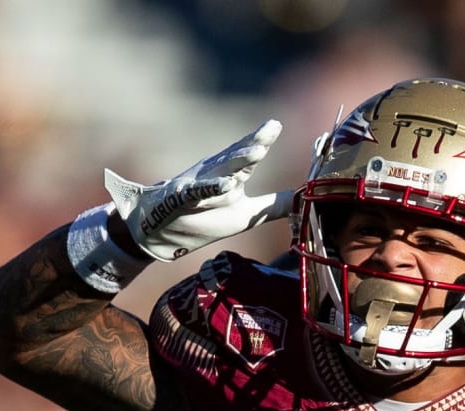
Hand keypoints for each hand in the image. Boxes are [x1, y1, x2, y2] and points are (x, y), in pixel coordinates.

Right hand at [104, 121, 293, 261]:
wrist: (163, 232)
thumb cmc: (206, 219)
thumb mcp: (246, 214)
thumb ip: (273, 206)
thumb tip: (301, 198)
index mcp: (230, 175)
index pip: (248, 157)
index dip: (262, 140)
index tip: (276, 124)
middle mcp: (215, 174)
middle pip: (238, 156)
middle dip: (254, 142)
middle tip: (271, 128)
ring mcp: (198, 185)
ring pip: (221, 171)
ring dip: (239, 160)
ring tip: (258, 151)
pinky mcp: (183, 200)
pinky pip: (199, 193)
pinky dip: (212, 188)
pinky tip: (227, 185)